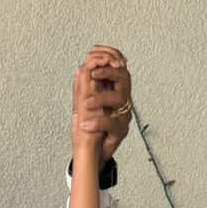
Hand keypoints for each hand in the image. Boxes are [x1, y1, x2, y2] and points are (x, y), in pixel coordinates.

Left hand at [72, 45, 133, 159]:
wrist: (90, 153)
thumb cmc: (88, 128)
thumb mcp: (82, 104)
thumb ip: (84, 86)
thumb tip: (82, 67)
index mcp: (112, 89)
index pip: (118, 66)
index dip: (111, 56)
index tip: (96, 54)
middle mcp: (121, 100)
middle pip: (124, 78)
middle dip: (109, 71)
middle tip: (94, 72)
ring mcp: (122, 115)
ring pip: (120, 98)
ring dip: (100, 98)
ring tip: (86, 104)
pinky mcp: (121, 131)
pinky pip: (112, 123)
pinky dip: (97, 123)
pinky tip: (85, 124)